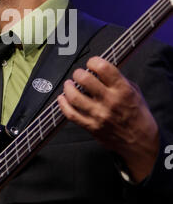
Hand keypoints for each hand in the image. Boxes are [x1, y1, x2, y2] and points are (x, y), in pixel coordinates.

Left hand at [57, 56, 158, 181]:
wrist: (140, 141)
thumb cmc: (138, 115)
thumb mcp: (134, 91)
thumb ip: (118, 80)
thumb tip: (100, 70)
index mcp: (122, 90)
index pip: (103, 68)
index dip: (93, 62)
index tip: (91, 63)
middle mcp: (109, 101)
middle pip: (85, 79)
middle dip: (78, 73)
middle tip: (78, 74)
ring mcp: (98, 115)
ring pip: (74, 97)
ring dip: (68, 87)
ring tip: (69, 84)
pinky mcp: (91, 126)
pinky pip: (71, 114)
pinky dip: (63, 104)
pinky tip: (62, 98)